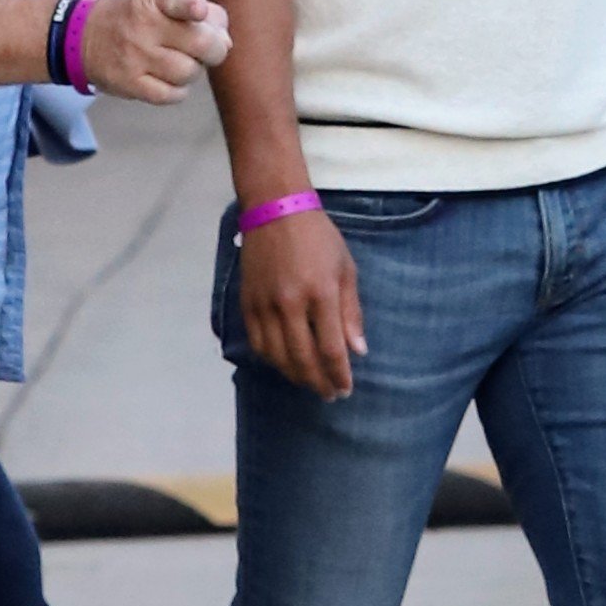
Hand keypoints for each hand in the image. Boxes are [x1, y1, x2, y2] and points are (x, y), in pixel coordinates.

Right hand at [80, 0, 230, 103]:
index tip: (199, 11)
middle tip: (211, 49)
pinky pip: (172, 95)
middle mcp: (142, 26)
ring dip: (194, 70)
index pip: (176, 0)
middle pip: (201, 44)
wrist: (85, 36)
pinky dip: (179, 89)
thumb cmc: (139, 15)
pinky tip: (170, 78)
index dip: (191, 6)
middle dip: (216, 49)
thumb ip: (203, 12)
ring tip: (181, 60)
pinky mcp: (129, 84)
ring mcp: (134, 56)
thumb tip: (226, 42)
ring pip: (189, 72)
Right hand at [237, 211, 366, 398]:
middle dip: (318, 382)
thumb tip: (358, 351)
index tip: (345, 388)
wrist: (276, 210)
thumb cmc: (319, 238)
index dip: (339, 374)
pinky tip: (284, 364)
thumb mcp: (346, 269)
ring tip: (310, 383)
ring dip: (295, 376)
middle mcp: (290, 303)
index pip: (331, 348)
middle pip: (303, 358)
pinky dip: (271, 360)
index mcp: (321, 293)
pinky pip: (258, 343)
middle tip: (330, 394)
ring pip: (277, 356)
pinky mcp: (248, 303)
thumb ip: (351, 313)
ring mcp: (265, 304)